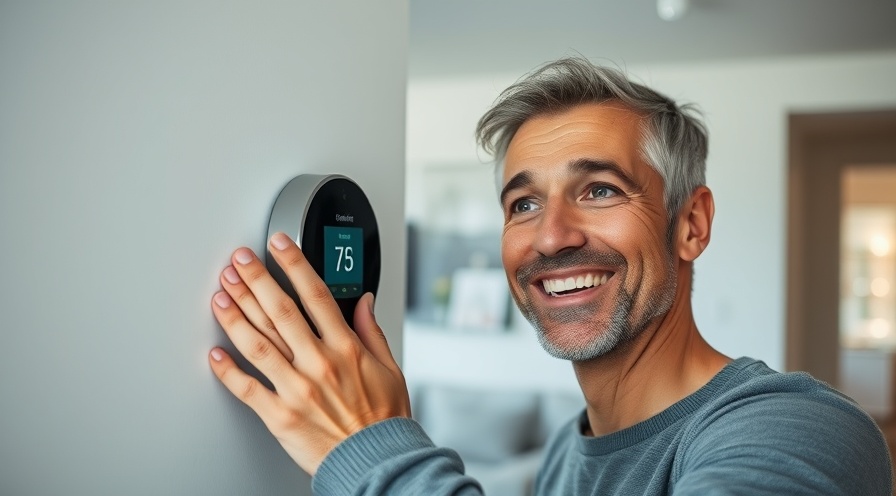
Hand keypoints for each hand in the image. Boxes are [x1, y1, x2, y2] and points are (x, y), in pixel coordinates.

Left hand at [208, 232, 410, 474]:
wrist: (376, 461)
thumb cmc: (383, 419)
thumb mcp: (389, 368)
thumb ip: (371, 331)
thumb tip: (363, 301)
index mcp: (345, 348)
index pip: (316, 294)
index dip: (294, 264)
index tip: (279, 245)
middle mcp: (319, 363)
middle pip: (280, 312)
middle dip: (256, 281)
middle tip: (238, 261)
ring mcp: (297, 389)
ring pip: (258, 344)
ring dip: (236, 316)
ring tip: (220, 294)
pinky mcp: (280, 416)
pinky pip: (248, 389)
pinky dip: (228, 371)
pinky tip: (214, 353)